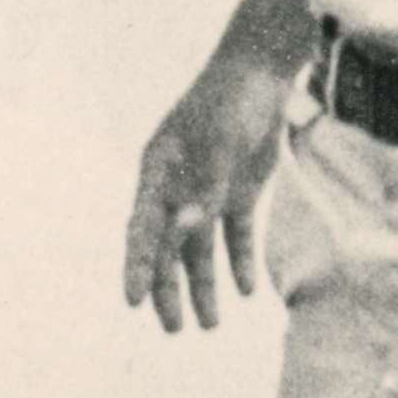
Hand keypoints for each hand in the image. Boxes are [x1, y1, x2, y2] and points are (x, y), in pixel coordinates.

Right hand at [120, 32, 299, 333]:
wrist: (265, 69)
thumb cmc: (232, 101)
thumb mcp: (219, 146)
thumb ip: (203, 189)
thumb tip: (183, 232)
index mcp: (158, 171)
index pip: (142, 227)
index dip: (136, 265)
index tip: (132, 301)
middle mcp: (177, 184)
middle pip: (167, 245)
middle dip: (169, 287)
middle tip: (174, 329)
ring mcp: (207, 187)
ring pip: (200, 247)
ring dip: (204, 283)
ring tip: (209, 325)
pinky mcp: (237, 190)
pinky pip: (235, 234)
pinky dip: (239, 260)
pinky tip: (246, 290)